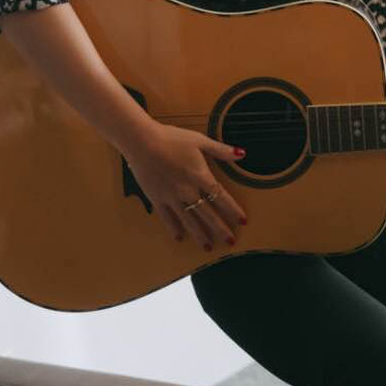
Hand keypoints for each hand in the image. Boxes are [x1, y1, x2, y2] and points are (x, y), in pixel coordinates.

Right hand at [124, 123, 247, 249]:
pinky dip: (173, 228)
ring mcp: (171, 197)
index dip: (233, 210)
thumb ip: (221, 150)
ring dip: (200, 234)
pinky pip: (167, 218)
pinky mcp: (157, 198)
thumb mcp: (199, 140)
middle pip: (208, 214)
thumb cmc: (172, 138)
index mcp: (200, 176)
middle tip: (230, 242)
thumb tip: (242, 153)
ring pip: (189, 220)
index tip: (242, 221)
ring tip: (208, 247)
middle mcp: (187, 190)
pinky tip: (179, 238)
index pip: (221, 197)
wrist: (142, 142)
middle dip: (220, 229)